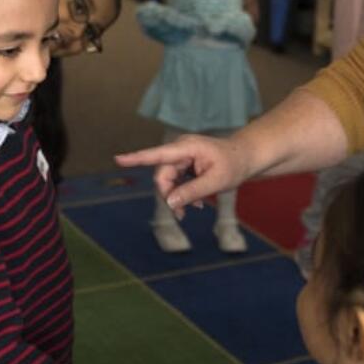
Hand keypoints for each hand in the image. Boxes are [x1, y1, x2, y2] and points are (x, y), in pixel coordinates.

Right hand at [116, 135, 250, 217]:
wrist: (246, 158)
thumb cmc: (234, 165)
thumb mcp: (216, 181)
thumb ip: (192, 191)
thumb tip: (170, 202)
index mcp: (187, 148)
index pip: (158, 154)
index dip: (137, 158)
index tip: (118, 159)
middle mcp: (181, 149)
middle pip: (162, 175)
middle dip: (168, 195)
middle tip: (182, 215)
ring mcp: (182, 156)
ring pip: (168, 181)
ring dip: (175, 197)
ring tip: (190, 212)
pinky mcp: (184, 164)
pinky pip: (175, 181)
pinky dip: (182, 193)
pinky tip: (195, 204)